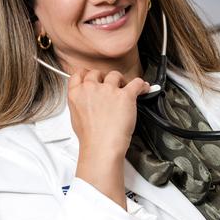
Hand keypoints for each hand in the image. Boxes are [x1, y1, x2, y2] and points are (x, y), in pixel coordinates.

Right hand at [68, 69, 149, 207]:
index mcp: (76, 93)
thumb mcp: (76, 117)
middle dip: (104, 78)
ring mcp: (108, 90)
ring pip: (115, 75)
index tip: (93, 78)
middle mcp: (91, 88)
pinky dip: (141, 85)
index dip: (87, 74)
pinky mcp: (125, 95)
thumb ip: (80, 102)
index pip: (79, 74)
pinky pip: (136, 83)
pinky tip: (143, 88)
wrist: (102, 147)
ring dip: (121, 81)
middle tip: (110, 87)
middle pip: (97, 72)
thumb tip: (87, 99)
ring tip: (125, 89)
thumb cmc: (91, 137)